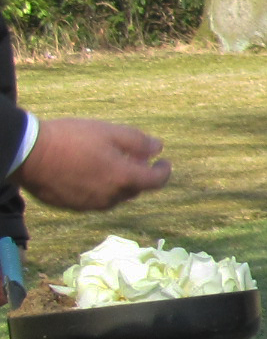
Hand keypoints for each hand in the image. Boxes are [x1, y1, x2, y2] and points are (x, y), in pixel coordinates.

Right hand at [16, 117, 171, 210]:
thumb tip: (158, 148)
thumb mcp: (108, 132)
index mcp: (123, 179)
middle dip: (139, 175)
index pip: (155, 181)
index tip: (165, 162)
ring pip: (114, 196)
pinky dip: (99, 188)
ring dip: (118, 183)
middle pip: (134, 189)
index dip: (164, 171)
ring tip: (110, 164)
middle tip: (134, 158)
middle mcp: (110, 197)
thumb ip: (137, 141)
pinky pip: (94, 199)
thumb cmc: (70, 139)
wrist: (28, 154)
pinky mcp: (73, 207)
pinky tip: (89, 173)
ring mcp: (90, 205)